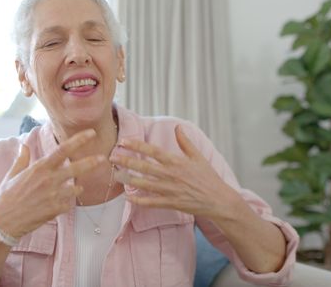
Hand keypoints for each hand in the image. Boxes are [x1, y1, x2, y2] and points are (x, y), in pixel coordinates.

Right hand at [0, 129, 105, 238]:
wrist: (2, 223)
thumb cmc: (5, 198)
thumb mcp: (12, 175)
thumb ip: (22, 159)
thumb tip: (23, 145)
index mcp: (38, 168)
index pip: (62, 150)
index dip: (78, 140)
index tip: (91, 133)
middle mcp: (48, 180)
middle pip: (75, 168)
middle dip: (91, 162)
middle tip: (103, 158)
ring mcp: (53, 195)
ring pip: (75, 188)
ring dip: (77, 187)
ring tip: (77, 188)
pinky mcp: (55, 210)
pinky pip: (68, 203)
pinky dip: (67, 202)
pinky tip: (60, 203)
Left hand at [110, 125, 239, 218]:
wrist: (219, 200)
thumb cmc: (209, 178)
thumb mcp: (199, 157)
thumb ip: (186, 142)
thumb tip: (177, 128)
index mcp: (177, 162)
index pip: (153, 151)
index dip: (137, 146)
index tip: (124, 141)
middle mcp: (171, 175)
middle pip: (144, 167)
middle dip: (127, 161)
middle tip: (112, 157)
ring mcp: (170, 190)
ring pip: (144, 184)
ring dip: (128, 180)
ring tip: (115, 176)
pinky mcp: (171, 203)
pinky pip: (152, 202)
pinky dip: (139, 201)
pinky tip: (128, 198)